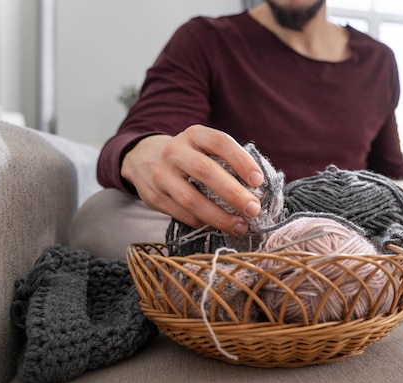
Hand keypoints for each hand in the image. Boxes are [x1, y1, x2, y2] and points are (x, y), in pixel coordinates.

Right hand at [120, 125, 263, 235]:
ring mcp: (161, 174)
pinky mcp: (153, 196)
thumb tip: (258, 188)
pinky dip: (203, 223)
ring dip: (219, 216)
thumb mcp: (204, 146)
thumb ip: (226, 160)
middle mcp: (175, 151)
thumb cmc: (189, 155)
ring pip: (191, 199)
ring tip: (240, 226)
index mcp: (194, 134)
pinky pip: (181, 214)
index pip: (220, 142)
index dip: (241, 161)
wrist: (144, 158)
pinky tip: (219, 227)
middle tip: (254, 209)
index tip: (259, 181)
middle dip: (233, 193)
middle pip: (205, 171)